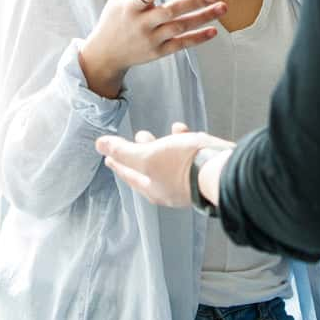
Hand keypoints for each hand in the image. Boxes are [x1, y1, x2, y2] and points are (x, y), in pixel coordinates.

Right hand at [78, 0, 226, 97]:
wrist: (106, 54)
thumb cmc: (114, 19)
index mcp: (129, 7)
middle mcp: (141, 24)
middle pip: (170, 11)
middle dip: (193, 2)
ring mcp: (151, 40)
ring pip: (180, 28)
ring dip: (202, 18)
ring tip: (222, 7)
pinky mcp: (158, 52)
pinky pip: (181, 45)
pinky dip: (197, 38)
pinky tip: (213, 30)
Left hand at [96, 124, 232, 207]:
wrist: (221, 169)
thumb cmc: (183, 167)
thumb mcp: (146, 156)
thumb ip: (123, 151)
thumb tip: (99, 145)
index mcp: (154, 189)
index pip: (129, 175)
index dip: (118, 164)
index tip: (108, 159)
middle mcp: (171, 188)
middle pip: (150, 170)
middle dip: (139, 155)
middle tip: (132, 144)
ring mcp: (188, 180)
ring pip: (169, 161)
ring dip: (161, 146)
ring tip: (154, 135)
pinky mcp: (203, 169)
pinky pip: (189, 154)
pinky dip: (182, 141)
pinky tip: (181, 129)